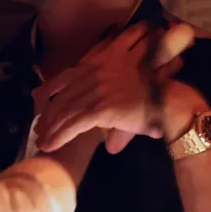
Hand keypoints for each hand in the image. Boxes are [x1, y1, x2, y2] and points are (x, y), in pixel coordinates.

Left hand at [33, 22, 194, 152]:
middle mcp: (95, 73)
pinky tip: (51, 145)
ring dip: (50, 127)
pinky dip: (59, 135)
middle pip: (62, 95)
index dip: (50, 85)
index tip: (37, 95)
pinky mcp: (101, 107)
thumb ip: (118, 118)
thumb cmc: (159, 97)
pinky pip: (73, 124)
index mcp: (100, 64)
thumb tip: (111, 147)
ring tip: (42, 141)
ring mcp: (97, 89)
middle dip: (48, 113)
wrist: (173, 101)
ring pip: (64, 110)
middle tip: (38, 128)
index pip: (68, 75)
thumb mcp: (134, 96)